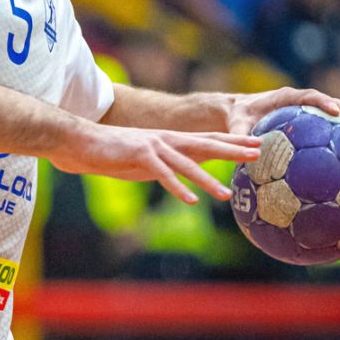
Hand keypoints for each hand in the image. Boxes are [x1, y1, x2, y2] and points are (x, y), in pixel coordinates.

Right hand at [52, 123, 260, 204]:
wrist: (81, 140)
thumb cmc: (112, 152)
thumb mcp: (146, 158)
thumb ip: (167, 164)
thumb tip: (186, 175)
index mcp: (170, 140)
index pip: (208, 139)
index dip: (233, 142)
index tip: (257, 144)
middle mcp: (166, 140)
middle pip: (206, 145)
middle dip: (233, 151)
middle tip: (258, 154)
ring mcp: (153, 147)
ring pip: (187, 165)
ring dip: (207, 180)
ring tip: (226, 194)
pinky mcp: (138, 156)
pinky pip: (162, 176)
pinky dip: (177, 188)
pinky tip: (190, 201)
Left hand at [229, 86, 339, 135]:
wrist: (237, 112)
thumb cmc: (237, 117)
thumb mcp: (236, 125)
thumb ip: (240, 136)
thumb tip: (247, 155)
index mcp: (287, 97)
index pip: (310, 97)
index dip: (324, 103)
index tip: (335, 112)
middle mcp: (302, 102)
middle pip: (334, 104)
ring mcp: (308, 112)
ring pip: (337, 118)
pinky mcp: (310, 124)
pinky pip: (329, 132)